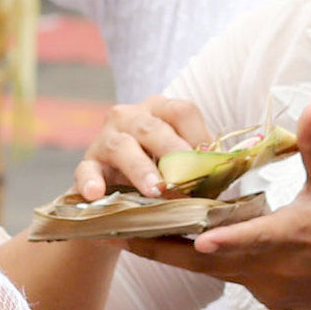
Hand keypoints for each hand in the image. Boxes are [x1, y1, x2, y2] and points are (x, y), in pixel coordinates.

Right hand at [72, 96, 209, 200]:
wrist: (117, 199)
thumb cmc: (159, 173)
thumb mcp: (179, 164)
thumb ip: (198, 164)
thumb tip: (225, 171)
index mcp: (160, 111)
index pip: (182, 111)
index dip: (199, 136)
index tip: (211, 164)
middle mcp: (130, 117)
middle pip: (153, 127)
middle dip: (172, 152)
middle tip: (184, 179)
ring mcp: (105, 139)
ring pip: (121, 146)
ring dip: (140, 169)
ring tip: (154, 190)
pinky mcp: (87, 164)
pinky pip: (86, 170)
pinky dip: (90, 181)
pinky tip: (96, 194)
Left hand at [128, 104, 310, 309]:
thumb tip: (310, 104)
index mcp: (291, 238)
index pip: (248, 240)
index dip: (218, 240)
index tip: (189, 236)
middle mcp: (273, 270)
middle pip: (208, 264)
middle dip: (164, 248)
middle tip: (122, 233)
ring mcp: (269, 290)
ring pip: (215, 273)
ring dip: (182, 256)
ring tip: (143, 235)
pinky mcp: (271, 300)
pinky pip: (235, 279)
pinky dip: (215, 263)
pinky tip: (196, 246)